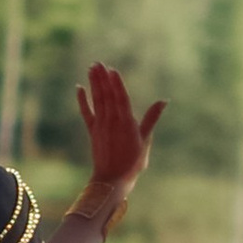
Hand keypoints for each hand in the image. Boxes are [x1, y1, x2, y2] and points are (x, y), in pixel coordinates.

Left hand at [73, 61, 164, 200]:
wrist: (112, 179)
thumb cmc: (133, 162)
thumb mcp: (145, 139)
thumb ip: (151, 118)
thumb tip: (163, 101)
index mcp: (126, 122)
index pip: (121, 98)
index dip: (116, 83)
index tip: (112, 69)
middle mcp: (112, 121)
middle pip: (106, 95)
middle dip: (102, 78)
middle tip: (97, 63)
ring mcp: (100, 125)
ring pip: (96, 100)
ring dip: (94, 83)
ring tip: (91, 68)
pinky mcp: (92, 131)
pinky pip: (86, 112)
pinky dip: (82, 100)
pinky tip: (79, 87)